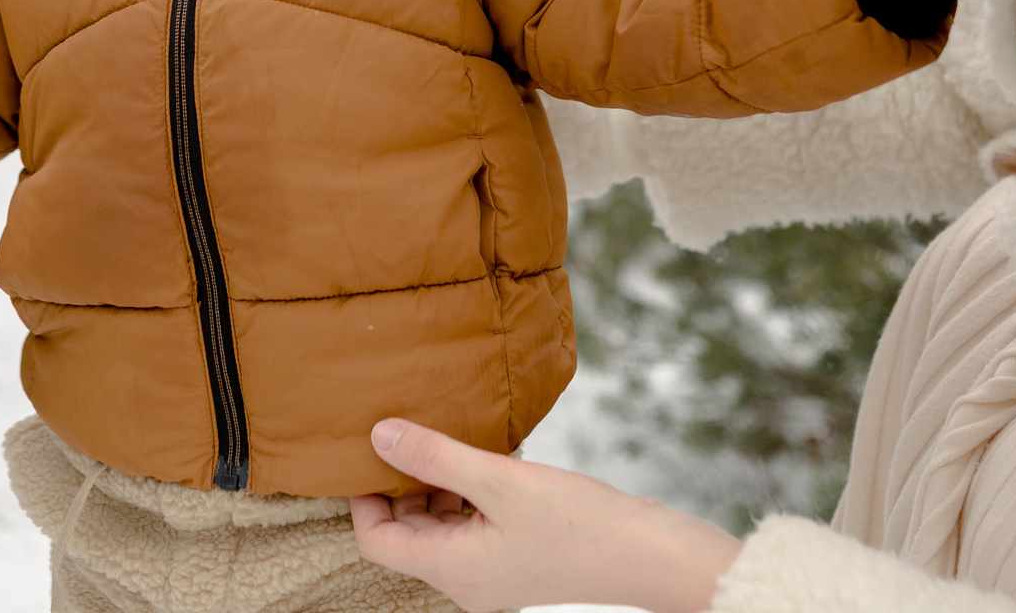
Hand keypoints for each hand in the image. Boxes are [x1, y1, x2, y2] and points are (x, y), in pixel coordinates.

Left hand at [349, 418, 739, 612]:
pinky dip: (469, 496)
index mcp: (453, 569)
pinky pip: (473, 528)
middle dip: (403, 486)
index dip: (364, 498)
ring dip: (438, 487)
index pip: (377, 542)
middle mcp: (466, 580)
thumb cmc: (580, 524)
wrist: (650, 556)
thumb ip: (436, 457)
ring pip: (441, 529)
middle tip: (412, 435)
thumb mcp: (501, 480)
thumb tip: (378, 436)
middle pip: (407, 535)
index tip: (372, 452)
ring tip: (452, 443)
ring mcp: (493, 573)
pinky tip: (488, 462)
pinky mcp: (518, 561)